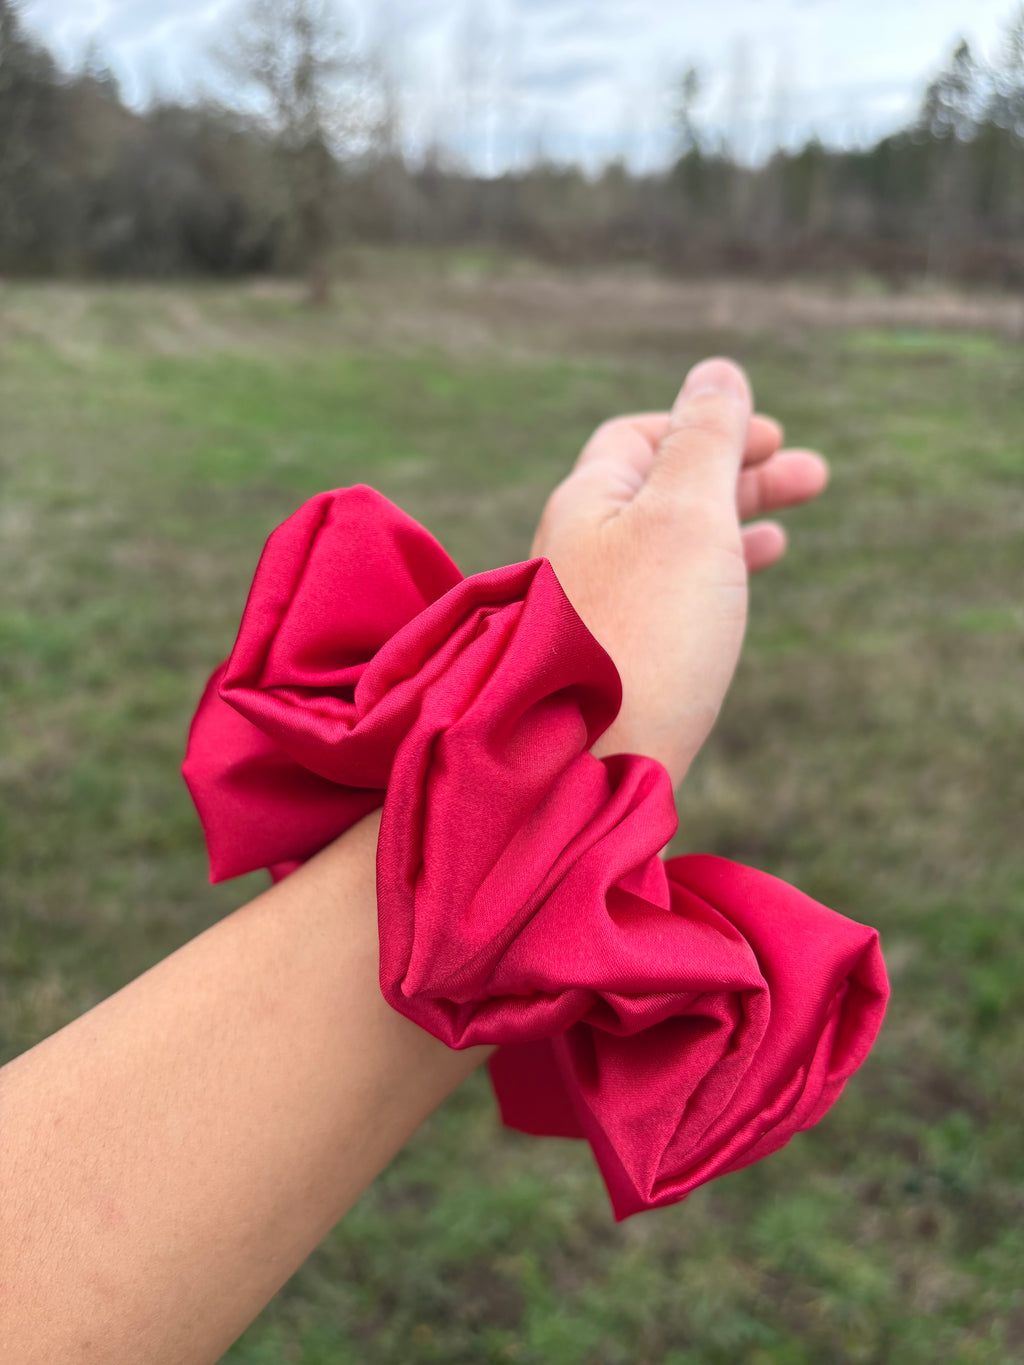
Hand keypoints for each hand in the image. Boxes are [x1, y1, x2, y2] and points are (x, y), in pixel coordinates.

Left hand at [531, 357, 827, 785]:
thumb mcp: (686, 517)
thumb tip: (719, 372)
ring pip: (664, 551)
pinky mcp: (603, 666)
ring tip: (784, 534)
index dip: (708, 425)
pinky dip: (703, 589)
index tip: (773, 439)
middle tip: (818, 477)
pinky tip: (728, 605)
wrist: (581, 769)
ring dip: (728, 531)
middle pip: (659, 490)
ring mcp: (585, 611)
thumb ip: (706, 442)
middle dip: (738, 475)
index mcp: (587, 501)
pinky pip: (657, 606)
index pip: (641, 436)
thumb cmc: (640, 637)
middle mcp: (576, 550)